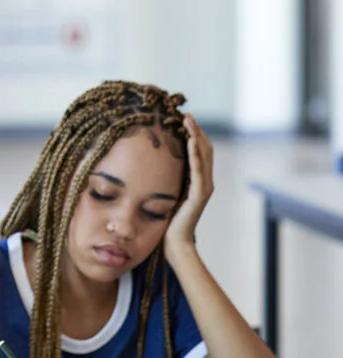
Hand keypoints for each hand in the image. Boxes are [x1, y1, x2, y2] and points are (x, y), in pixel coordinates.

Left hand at [165, 113, 213, 262]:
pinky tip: (190, 141)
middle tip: (186, 114)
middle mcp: (204, 181)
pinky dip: (196, 154)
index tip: (183, 118)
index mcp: (197, 180)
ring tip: (188, 121)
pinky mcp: (200, 195)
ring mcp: (204, 188)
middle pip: (205, 149)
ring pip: (205, 155)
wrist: (173, 243)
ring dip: (196, 136)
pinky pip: (198, 171)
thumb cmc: (165, 220)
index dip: (194, 134)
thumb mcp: (166, 191)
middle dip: (196, 130)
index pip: (199, 151)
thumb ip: (166, 177)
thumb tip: (151, 161)